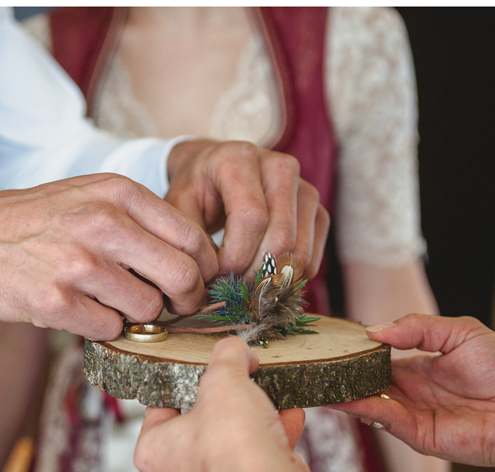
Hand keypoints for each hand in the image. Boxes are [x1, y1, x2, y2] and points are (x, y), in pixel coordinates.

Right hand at [0, 173, 217, 339]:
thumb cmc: (31, 222)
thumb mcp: (86, 196)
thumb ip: (138, 219)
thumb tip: (194, 260)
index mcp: (118, 192)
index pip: (194, 239)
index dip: (202, 270)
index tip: (193, 284)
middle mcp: (102, 223)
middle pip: (183, 277)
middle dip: (184, 301)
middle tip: (170, 308)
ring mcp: (78, 263)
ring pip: (148, 310)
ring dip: (136, 317)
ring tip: (108, 303)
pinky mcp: (56, 302)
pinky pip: (109, 330)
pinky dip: (101, 329)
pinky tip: (79, 311)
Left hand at [135, 336, 357, 471]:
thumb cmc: (231, 443)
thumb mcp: (223, 378)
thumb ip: (227, 356)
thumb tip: (235, 348)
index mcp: (153, 452)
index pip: (161, 408)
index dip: (184, 385)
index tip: (204, 373)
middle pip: (200, 428)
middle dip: (227, 404)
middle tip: (241, 385)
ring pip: (230, 448)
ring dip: (256, 420)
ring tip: (273, 397)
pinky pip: (255, 465)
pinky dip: (273, 441)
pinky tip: (290, 418)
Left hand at [165, 139, 328, 280]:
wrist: (214, 169)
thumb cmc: (195, 190)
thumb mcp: (178, 207)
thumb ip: (191, 239)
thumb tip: (210, 279)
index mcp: (240, 159)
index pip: (252, 217)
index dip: (235, 257)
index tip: (216, 276)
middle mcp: (280, 167)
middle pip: (281, 237)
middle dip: (253, 273)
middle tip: (230, 288)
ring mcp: (304, 188)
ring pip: (299, 251)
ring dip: (271, 280)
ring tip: (243, 286)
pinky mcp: (316, 210)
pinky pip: (311, 256)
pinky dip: (288, 278)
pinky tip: (263, 280)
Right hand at [332, 314, 494, 471]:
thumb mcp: (459, 332)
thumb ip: (416, 327)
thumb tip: (374, 330)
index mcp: (419, 367)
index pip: (377, 359)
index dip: (356, 351)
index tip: (332, 342)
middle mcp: (411, 392)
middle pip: (366, 382)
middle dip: (342, 373)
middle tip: (314, 361)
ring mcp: (413, 414)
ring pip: (368, 402)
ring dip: (344, 392)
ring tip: (317, 379)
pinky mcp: (419, 435)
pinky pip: (384, 419)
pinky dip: (362, 408)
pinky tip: (344, 396)